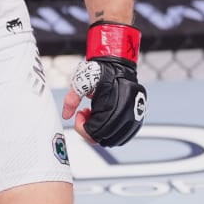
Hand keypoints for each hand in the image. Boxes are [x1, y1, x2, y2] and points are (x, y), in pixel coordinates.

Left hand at [62, 21, 147, 146]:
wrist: (118, 63)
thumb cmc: (100, 71)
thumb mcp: (81, 83)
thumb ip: (71, 100)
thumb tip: (66, 116)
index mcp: (112, 106)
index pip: (93, 133)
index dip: (81, 127)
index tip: (80, 114)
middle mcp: (125, 114)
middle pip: (102, 139)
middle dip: (90, 129)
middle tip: (86, 114)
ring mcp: (134, 117)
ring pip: (114, 140)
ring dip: (101, 132)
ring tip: (96, 116)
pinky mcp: (138, 118)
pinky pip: (124, 136)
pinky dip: (112, 132)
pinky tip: (106, 118)